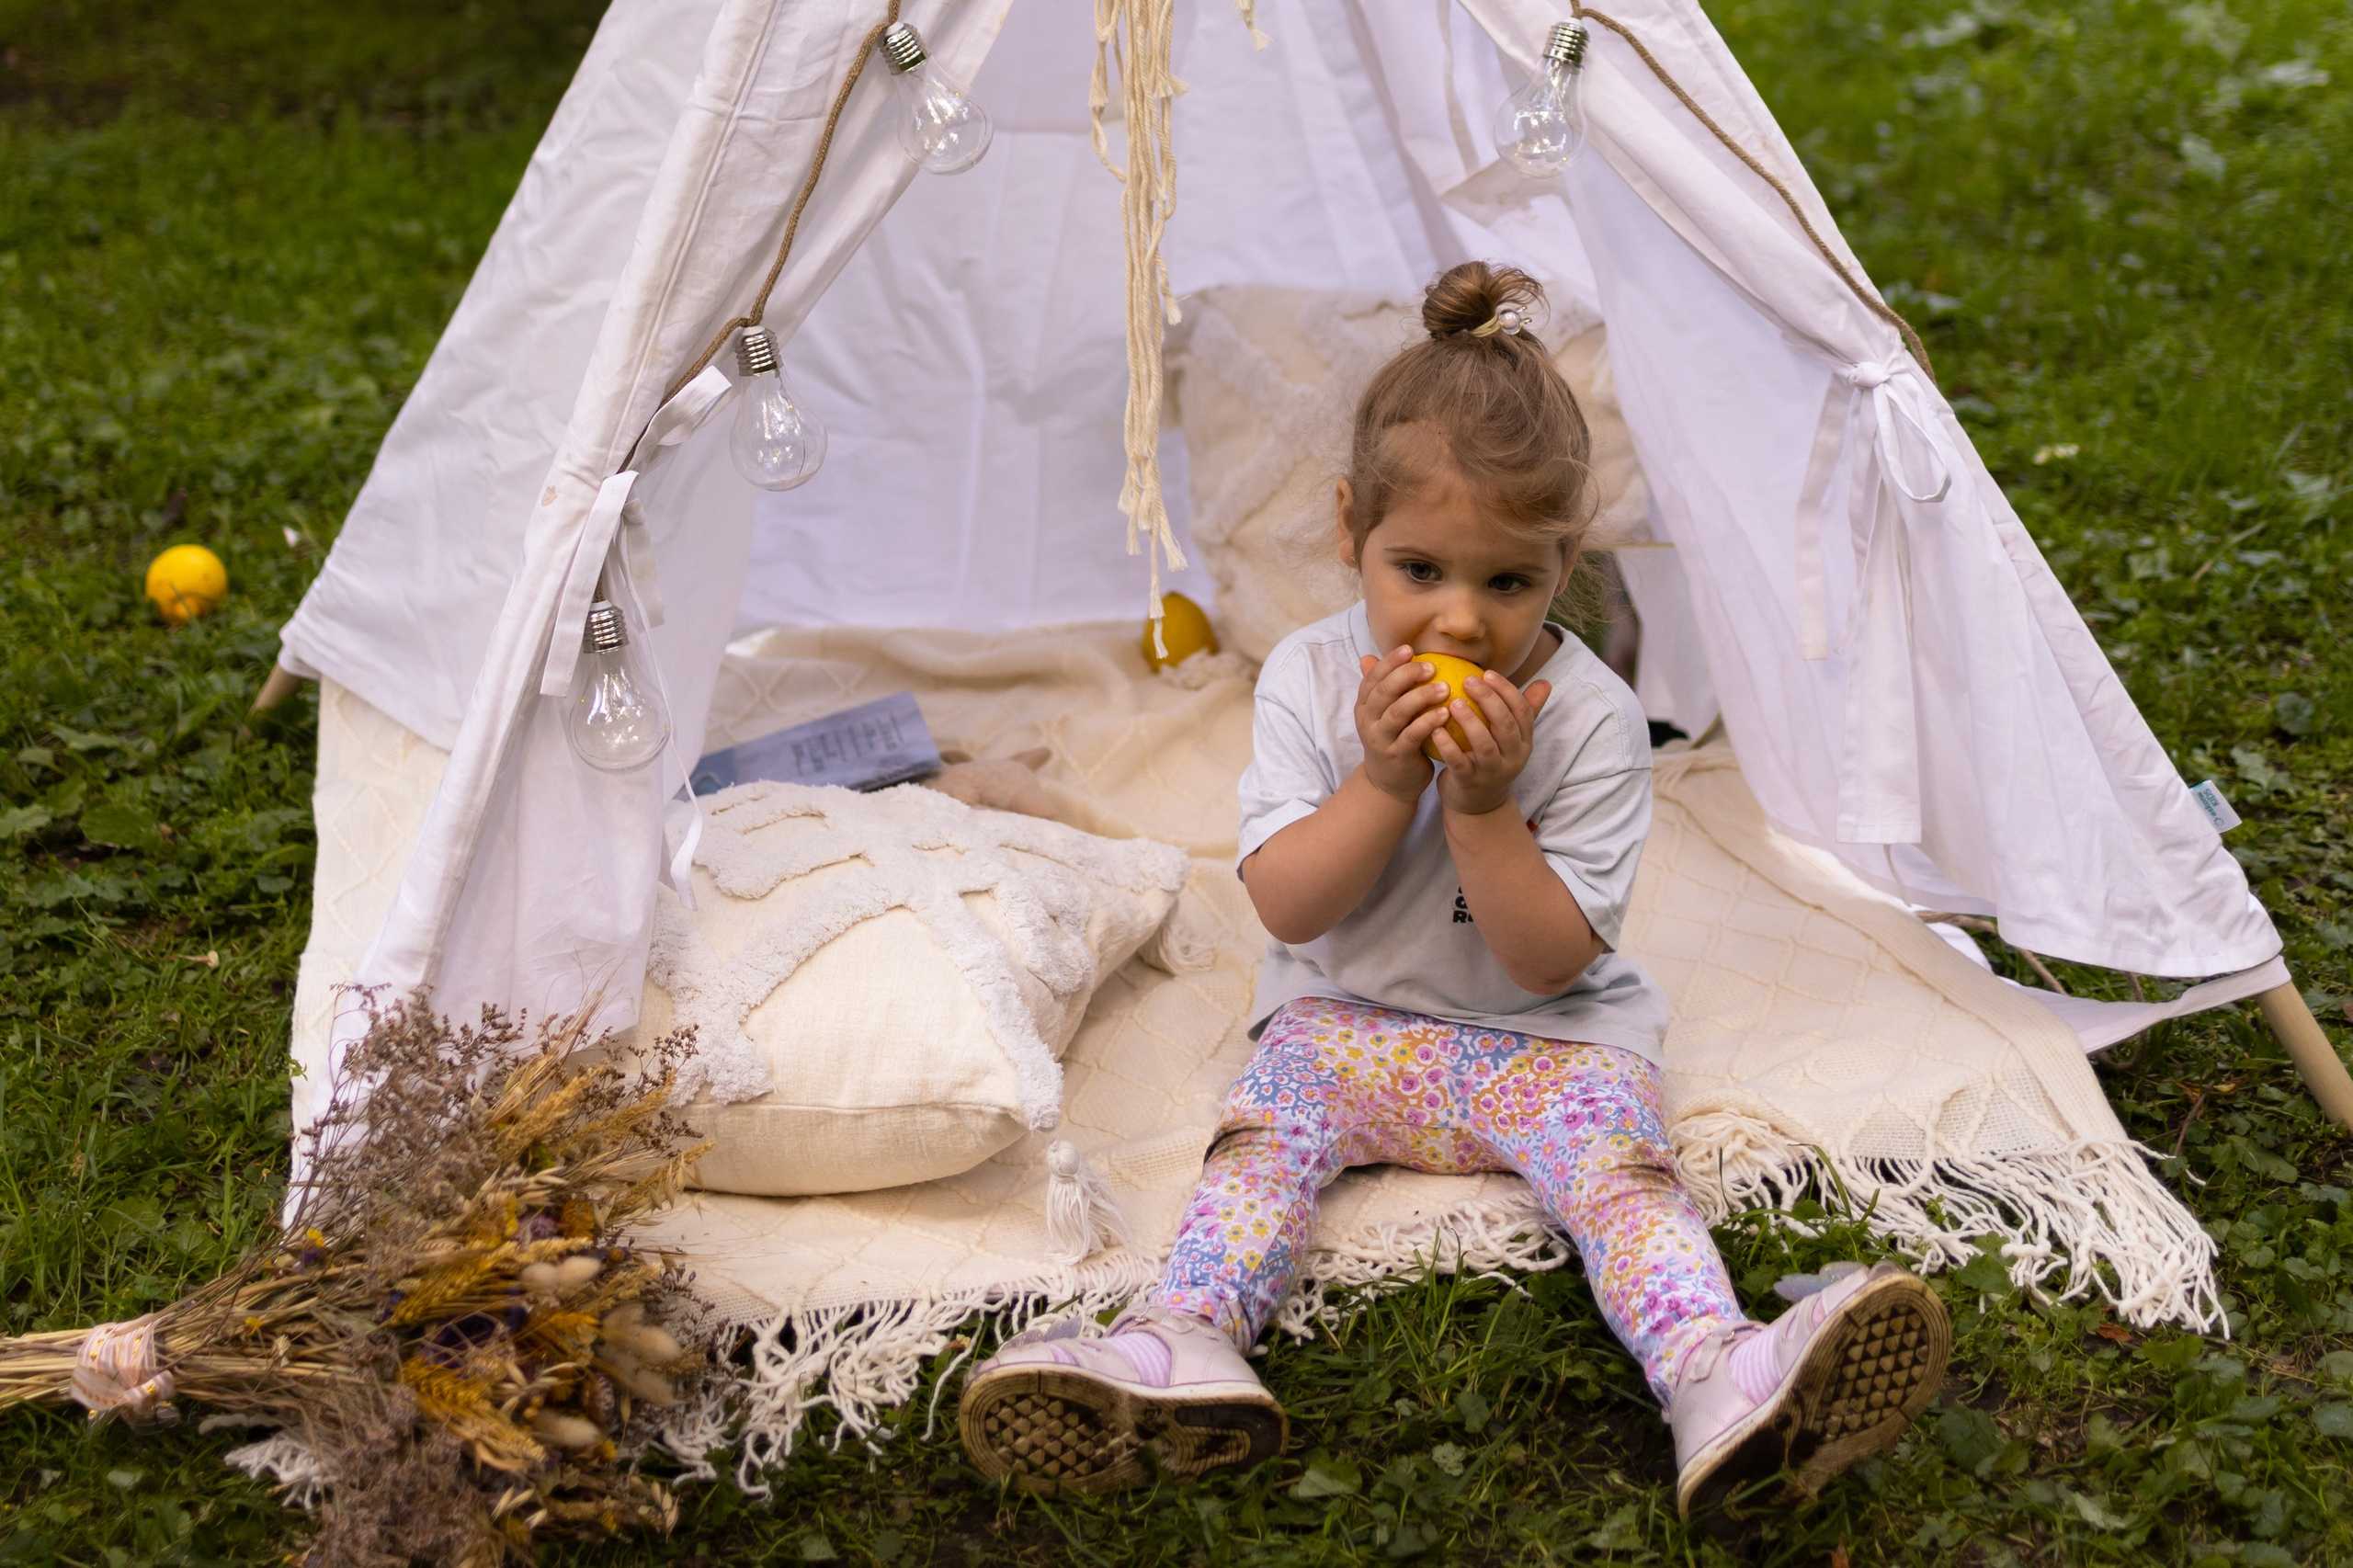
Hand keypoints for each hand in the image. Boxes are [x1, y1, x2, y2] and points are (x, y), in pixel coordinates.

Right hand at [1352, 646, 1450, 803]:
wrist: (1389, 783)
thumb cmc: (1392, 740)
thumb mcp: (1382, 714)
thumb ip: (1381, 687)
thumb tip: (1369, 656)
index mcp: (1364, 706)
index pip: (1373, 678)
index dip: (1389, 662)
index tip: (1411, 650)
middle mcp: (1368, 721)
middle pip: (1384, 692)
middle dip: (1406, 675)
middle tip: (1431, 666)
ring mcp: (1381, 739)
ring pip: (1398, 712)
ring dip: (1422, 697)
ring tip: (1445, 687)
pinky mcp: (1397, 755)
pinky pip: (1413, 735)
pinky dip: (1429, 722)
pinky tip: (1445, 713)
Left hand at [1430, 668, 1552, 817]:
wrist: (1478, 806)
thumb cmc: (1491, 760)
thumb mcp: (1510, 739)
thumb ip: (1525, 710)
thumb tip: (1545, 682)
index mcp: (1524, 742)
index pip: (1522, 711)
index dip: (1506, 690)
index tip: (1487, 673)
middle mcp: (1513, 757)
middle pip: (1505, 725)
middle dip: (1489, 700)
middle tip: (1468, 681)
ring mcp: (1492, 772)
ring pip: (1485, 745)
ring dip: (1469, 721)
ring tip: (1452, 702)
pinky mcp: (1470, 783)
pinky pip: (1459, 763)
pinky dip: (1447, 746)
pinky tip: (1435, 729)